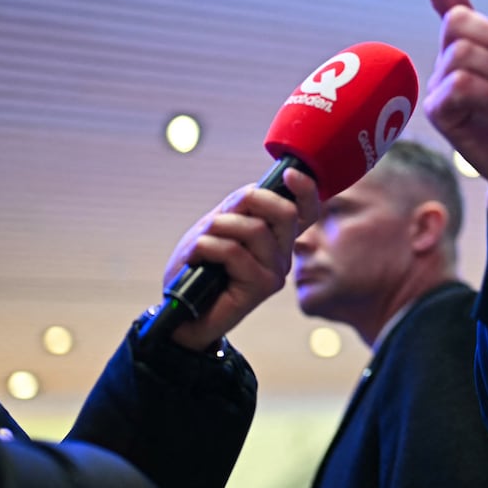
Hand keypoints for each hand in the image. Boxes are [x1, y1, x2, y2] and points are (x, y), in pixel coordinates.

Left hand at [162, 167, 317, 350]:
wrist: (181, 313)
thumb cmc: (198, 268)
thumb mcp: (216, 227)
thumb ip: (238, 209)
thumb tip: (255, 189)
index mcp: (277, 237)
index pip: (306, 210)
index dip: (306, 189)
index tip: (288, 173)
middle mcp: (283, 253)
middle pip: (286, 212)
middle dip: (249, 201)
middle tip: (219, 216)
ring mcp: (276, 271)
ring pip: (256, 229)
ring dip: (218, 227)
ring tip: (199, 243)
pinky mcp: (262, 286)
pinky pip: (235, 251)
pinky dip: (206, 247)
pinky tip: (196, 259)